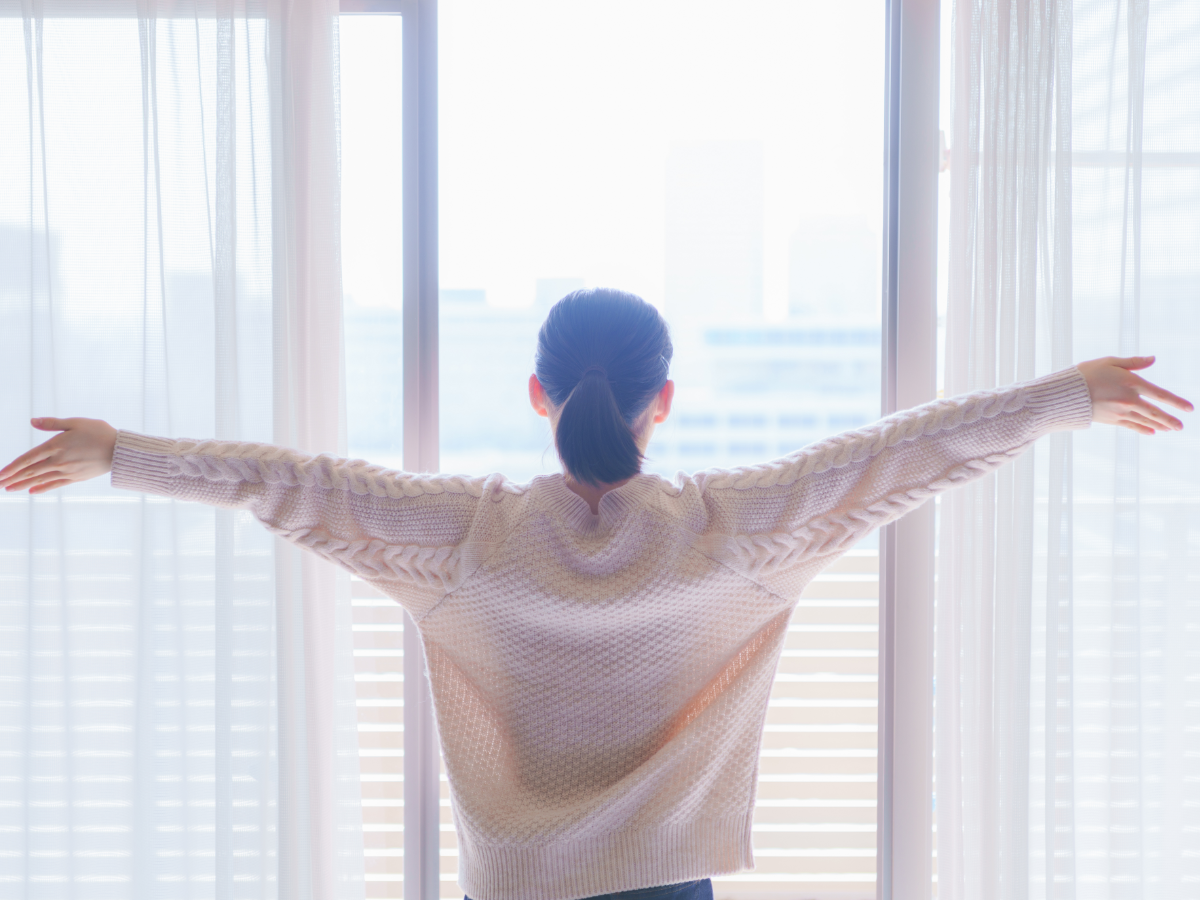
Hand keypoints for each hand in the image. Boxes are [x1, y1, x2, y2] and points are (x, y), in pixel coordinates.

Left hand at [0, 418, 118, 493]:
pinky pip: (55, 484)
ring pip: (40, 480)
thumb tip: (33, 421)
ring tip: (9, 489)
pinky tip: (32, 491)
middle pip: (31, 472)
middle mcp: (59, 461)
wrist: (120, 450)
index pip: (28, 459)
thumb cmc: (99, 432)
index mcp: (56, 446)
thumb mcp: (76, 422)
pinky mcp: (76, 477)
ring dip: (23, 484)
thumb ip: (52, 423)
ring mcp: (67, 471)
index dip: (12, 467)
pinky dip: (42, 488)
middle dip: (13, 478)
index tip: (0, 474)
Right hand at [1077, 356, 1192, 434]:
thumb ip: (1133, 362)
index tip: (1189, 409)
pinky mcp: (1111, 420)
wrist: (1064, 395)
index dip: (1176, 402)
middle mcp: (1129, 401)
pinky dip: (1143, 429)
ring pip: (1145, 420)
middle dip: (1170, 419)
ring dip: (1159, 425)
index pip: (1160, 395)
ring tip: (1171, 429)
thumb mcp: (1109, 362)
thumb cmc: (1086, 374)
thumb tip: (1152, 359)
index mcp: (1131, 384)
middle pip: (1155, 412)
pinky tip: (1151, 432)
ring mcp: (1120, 412)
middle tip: (1181, 426)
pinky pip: (1131, 426)